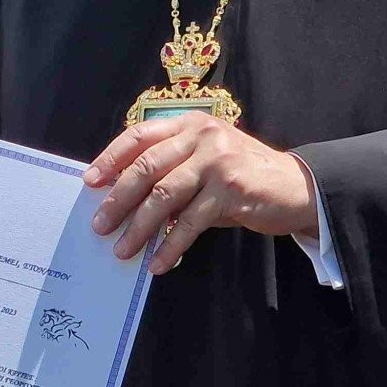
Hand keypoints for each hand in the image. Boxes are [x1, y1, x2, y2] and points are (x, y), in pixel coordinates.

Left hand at [84, 114, 316, 274]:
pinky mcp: (231, 190)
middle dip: (118, 199)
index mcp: (189, 124)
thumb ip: (172, 168)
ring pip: (164, 196)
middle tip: (99, 224)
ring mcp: (217, 162)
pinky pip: (190, 222)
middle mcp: (201, 136)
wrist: (297, 187)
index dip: (111, 158)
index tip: (90, 182)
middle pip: (147, 167)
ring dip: (139, 227)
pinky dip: (170, 245)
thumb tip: (123, 196)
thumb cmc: (241, 176)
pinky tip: (158, 262)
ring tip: (123, 249)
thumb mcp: (205, 160)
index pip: (140, 135)